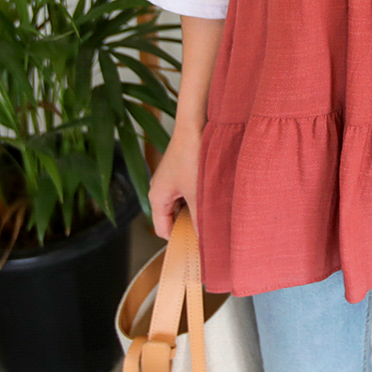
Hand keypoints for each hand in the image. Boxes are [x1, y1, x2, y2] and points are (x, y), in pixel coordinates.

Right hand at [148, 122, 203, 239]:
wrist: (196, 124)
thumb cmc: (190, 154)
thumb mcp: (196, 192)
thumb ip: (198, 218)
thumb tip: (204, 239)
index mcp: (156, 196)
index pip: (163, 229)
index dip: (179, 239)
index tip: (197, 247)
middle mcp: (161, 188)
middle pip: (173, 218)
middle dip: (189, 224)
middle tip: (208, 232)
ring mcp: (172, 179)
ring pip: (183, 204)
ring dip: (196, 209)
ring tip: (213, 214)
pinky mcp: (183, 170)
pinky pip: (189, 192)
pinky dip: (199, 197)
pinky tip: (214, 197)